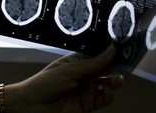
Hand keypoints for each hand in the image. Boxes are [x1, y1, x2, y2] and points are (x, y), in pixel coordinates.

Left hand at [5, 45, 123, 112]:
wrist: (33, 105)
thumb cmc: (44, 83)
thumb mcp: (70, 70)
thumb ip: (93, 63)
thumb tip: (110, 49)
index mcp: (76, 62)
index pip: (97, 56)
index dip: (108, 53)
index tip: (121, 50)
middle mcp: (82, 75)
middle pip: (104, 70)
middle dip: (115, 68)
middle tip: (122, 67)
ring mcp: (85, 90)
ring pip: (106, 84)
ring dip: (114, 82)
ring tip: (116, 80)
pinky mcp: (87, 104)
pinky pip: (103, 99)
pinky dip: (109, 95)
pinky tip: (108, 91)